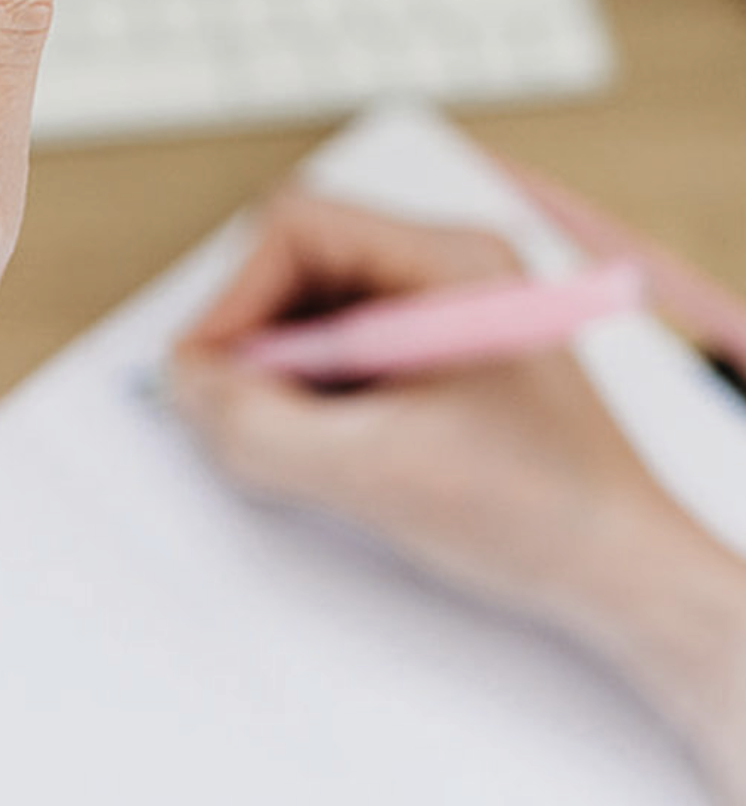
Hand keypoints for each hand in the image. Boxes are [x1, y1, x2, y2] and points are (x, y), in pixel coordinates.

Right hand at [171, 194, 745, 805]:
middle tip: (231, 415)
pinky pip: (335, 353)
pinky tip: (326, 453)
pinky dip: (307, 399)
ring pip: (308, 310)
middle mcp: (443, 269)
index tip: (204, 374)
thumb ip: (260, 430)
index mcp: (449, 262)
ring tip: (291, 445)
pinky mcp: (429, 358)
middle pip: (295, 263)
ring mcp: (437, 311)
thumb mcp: (376, 475)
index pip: (296, 229)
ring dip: (278, 375)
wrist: (620, 576)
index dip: (234, 300)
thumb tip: (185, 385)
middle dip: (252, 339)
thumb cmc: (540, 515)